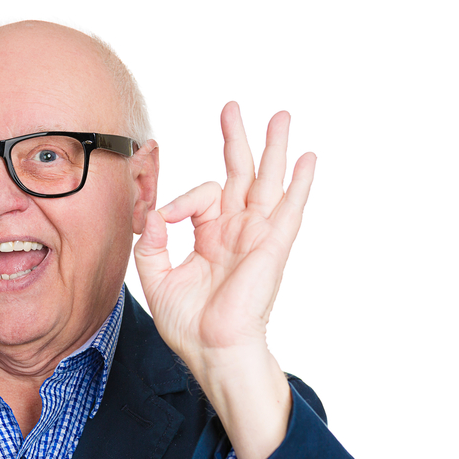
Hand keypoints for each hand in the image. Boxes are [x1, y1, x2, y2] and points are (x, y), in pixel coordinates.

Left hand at [133, 102, 315, 458]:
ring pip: (267, 181)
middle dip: (237, 139)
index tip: (162, 217)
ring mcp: (257, 236)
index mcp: (211, 236)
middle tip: (232, 107)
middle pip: (240, 174)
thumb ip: (150, 242)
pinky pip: (289, 209)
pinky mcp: (271, 246)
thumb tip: (152, 212)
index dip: (177, 200)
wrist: (212, 351)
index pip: (200, 197)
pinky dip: (299, 183)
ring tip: (281, 115)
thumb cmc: (188, 323)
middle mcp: (236, 230)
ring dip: (273, 148)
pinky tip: (308, 158)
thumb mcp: (156, 278)